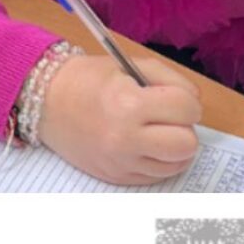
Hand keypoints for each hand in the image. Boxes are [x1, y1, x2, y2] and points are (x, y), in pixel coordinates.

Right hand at [37, 55, 202, 184]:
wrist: (48, 103)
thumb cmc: (90, 80)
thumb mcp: (131, 66)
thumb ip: (171, 80)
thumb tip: (195, 102)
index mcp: (129, 104)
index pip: (186, 109)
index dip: (188, 102)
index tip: (177, 98)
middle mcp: (125, 138)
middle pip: (186, 144)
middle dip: (185, 128)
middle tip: (170, 119)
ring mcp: (120, 162)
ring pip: (176, 165)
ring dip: (175, 148)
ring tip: (158, 132)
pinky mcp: (117, 177)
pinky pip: (157, 176)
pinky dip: (159, 161)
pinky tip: (146, 145)